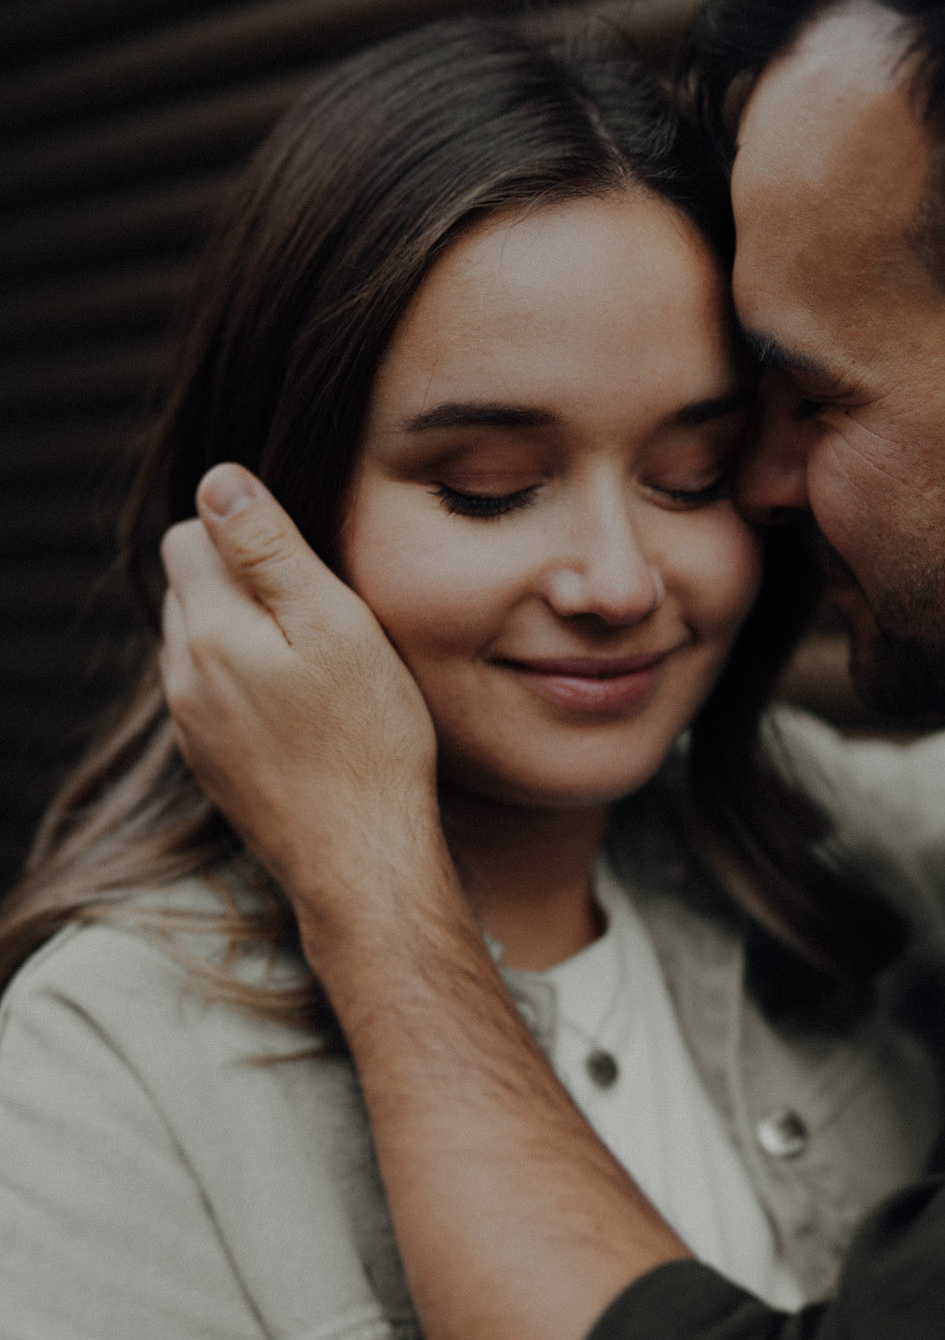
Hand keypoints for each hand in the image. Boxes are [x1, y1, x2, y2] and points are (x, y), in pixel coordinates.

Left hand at [161, 464, 445, 925]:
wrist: (361, 859)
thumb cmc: (367, 741)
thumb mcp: (335, 624)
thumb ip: (270, 548)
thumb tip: (219, 480)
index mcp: (209, 630)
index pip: (190, 534)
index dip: (249, 534)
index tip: (308, 569)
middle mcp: (183, 675)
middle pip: (192, 588)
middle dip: (244, 584)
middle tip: (321, 619)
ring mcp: (192, 725)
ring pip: (202, 643)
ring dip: (246, 637)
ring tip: (317, 669)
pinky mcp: (211, 763)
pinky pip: (215, 695)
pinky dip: (250, 686)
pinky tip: (303, 714)